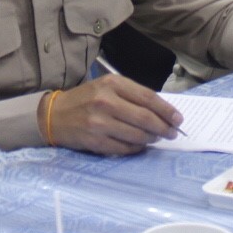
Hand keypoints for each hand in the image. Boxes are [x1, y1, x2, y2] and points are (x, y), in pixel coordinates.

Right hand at [41, 75, 181, 155]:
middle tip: (172, 133)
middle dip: (163, 127)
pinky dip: (136, 148)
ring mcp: (100, 123)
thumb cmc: (85, 99)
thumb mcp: (106, 86)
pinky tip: (140, 145)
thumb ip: (131, 95)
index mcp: (112, 84)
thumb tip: (162, 111)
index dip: (167, 110)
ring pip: (137, 135)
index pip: (148, 98)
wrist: (54, 115)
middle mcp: (106, 101)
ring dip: (152, 139)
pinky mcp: (95, 141)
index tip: (178, 119)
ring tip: (157, 138)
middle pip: (145, 118)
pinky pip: (124, 148)